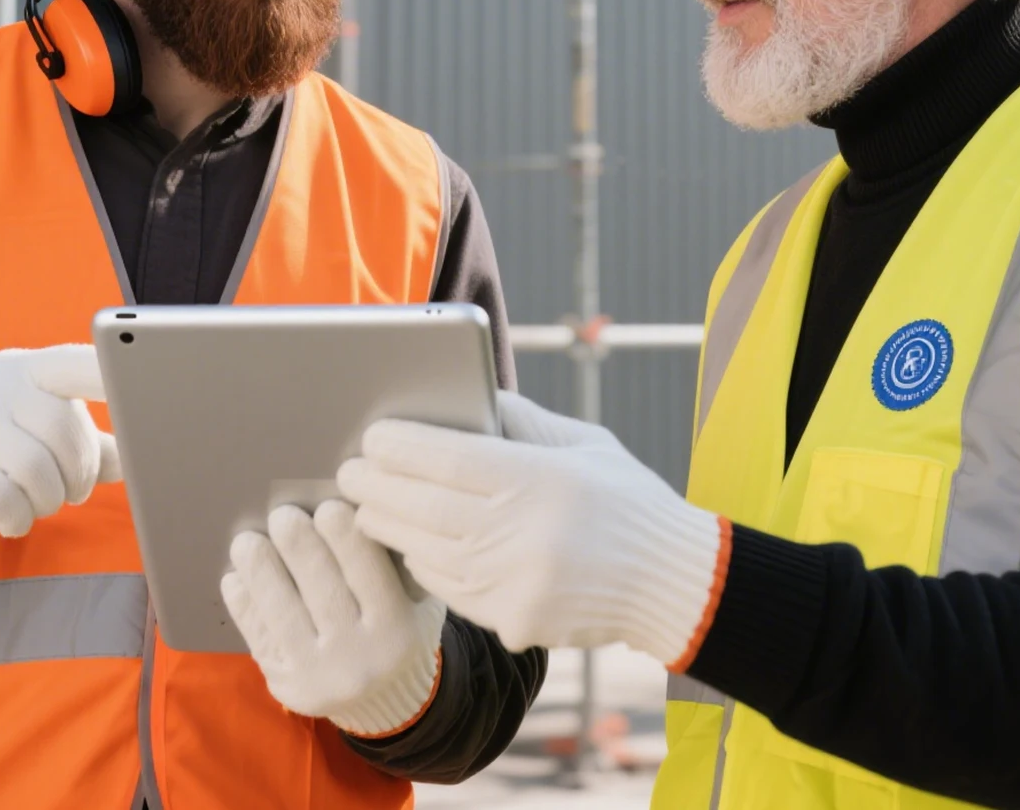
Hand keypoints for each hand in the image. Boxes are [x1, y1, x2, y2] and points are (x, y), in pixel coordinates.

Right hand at [0, 344, 121, 560]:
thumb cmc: (4, 451)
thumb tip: (142, 457)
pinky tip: (16, 518)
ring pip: (32, 465)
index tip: (145, 379)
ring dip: (51, 497)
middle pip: (59, 423)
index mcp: (31, 368)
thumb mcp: (45, 436)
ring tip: (46, 502)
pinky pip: (0, 497)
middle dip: (79, 469)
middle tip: (77, 491)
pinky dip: (19, 517)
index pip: (73, 362)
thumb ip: (95, 445)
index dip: (107, 373)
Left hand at [221, 500, 445, 737]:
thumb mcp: (417, 599)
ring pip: (283, 615)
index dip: (346, 539)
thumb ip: (394, 560)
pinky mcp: (287, 686)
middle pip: (322, 591)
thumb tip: (357, 504)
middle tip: (282, 514)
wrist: (384, 699)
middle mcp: (359, 657)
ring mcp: (319, 676)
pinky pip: (260, 639)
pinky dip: (245, 605)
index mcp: (397, 629)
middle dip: (299, 547)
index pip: (369, 575)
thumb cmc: (400, 626)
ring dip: (261, 572)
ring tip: (246, 541)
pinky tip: (235, 578)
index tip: (327, 505)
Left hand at [338, 390, 727, 664]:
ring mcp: (515, 584)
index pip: (447, 458)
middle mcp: (522, 534)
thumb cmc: (626, 500)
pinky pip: (449, 590)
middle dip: (377, 486)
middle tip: (347, 469)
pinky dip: (421, 563)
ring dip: (388, 526)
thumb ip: (521, 420)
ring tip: (366, 503)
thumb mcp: (582, 443)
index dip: (400, 446)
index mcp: (538, 479)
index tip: (372, 435)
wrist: (672, 582)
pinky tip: (407, 543)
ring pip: (426, 552)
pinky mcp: (514, 622)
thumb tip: (465, 398)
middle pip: (423, 507)